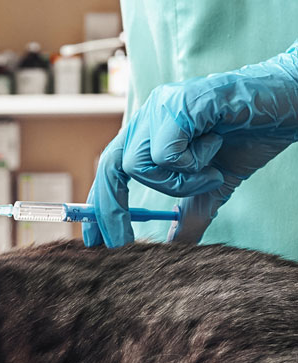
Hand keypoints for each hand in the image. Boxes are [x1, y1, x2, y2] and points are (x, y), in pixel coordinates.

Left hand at [83, 42, 297, 247]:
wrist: (287, 107)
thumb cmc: (246, 139)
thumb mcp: (211, 187)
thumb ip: (189, 215)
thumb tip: (173, 249)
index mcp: (148, 133)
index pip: (109, 170)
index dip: (98, 206)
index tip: (95, 240)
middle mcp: (147, 117)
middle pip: (108, 167)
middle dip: (111, 209)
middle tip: (122, 242)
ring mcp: (160, 106)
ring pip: (138, 164)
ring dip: (175, 182)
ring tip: (208, 172)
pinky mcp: (180, 101)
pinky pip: (166, 151)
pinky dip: (191, 163)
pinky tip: (214, 148)